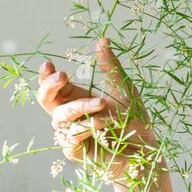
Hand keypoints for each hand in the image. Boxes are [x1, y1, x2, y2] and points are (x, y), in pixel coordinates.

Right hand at [37, 37, 165, 191]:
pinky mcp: (75, 152)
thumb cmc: (134, 120)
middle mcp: (71, 115)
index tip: (49, 64)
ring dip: (80, 107)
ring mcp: (71, 134)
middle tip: (64, 76)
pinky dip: (86, 128)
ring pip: (60, 117)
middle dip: (49, 87)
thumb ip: (111, 66)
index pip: (53, 86)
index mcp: (77, 98)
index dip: (46, 76)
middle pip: (45, 100)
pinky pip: (71, 137)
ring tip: (102, 103)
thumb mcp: (124, 89)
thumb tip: (103, 39)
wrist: (146, 150)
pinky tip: (102, 124)